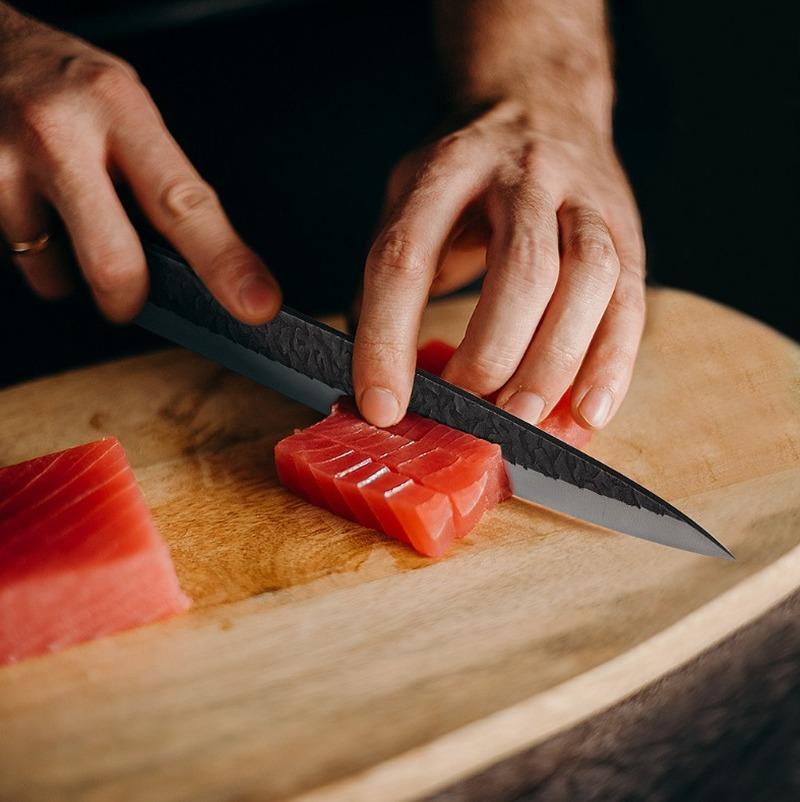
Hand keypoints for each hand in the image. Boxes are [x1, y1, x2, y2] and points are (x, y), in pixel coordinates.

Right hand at [0, 10, 279, 321]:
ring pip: (57, 274)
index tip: (256, 303)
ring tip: (68, 217)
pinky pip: (17, 258)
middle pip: (115, 264)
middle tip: (133, 292)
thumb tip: (211, 263)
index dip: (224, 262)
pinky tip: (37, 210)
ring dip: (72, 268)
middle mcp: (58, 135)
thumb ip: (160, 179)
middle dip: (131, 298)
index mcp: (118, 110)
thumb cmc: (62, 82)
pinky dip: (39, 252)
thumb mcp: (126, 109)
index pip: (184, 203)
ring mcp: (2, 166)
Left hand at [352, 99, 644, 430]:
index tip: (382, 405)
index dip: (389, 337)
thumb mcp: (410, 199)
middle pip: (522, 266)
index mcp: (448, 168)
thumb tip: (376, 377)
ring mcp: (584, 198)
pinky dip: (612, 362)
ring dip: (557, 360)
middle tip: (468, 415)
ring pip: (589, 277)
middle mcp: (523, 174)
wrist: (542, 101)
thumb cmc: (465, 174)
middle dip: (494, 353)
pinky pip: (629, 298)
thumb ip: (391, 277)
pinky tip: (587, 412)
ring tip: (526, 418)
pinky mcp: (625, 227)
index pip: (409, 255)